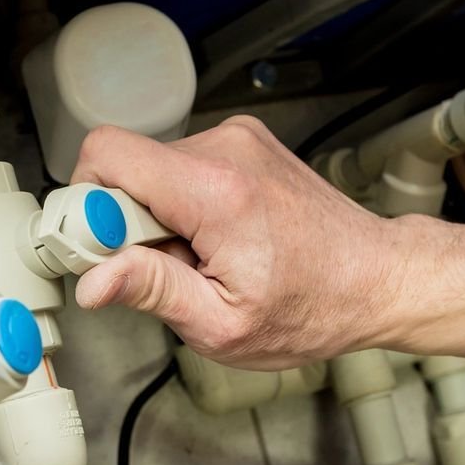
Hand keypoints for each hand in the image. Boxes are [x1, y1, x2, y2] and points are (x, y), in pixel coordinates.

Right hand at [70, 117, 464, 368]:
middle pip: (125, 166)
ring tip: (201, 258)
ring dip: (158, 217)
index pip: (106, 154)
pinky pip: (181, 168)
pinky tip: (217, 240)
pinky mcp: (243, 143)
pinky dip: (183, 206)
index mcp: (215, 191)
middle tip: (164, 268)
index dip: (87, 206)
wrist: (377, 278)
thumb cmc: (313, 307)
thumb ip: (152, 292)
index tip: (104, 251)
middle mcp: (226, 149)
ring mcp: (237, 139)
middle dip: (125, 222)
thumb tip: (92, 281)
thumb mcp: (222, 325)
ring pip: (152, 170)